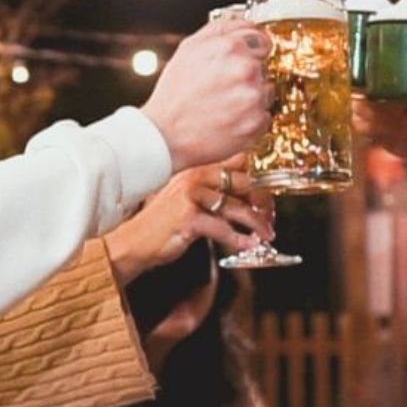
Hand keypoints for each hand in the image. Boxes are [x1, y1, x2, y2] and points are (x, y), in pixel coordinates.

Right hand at [104, 155, 270, 285]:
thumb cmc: (163, 223)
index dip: (260, 177)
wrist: (135, 242)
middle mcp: (195, 177)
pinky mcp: (189, 218)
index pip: (237, 162)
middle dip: (263, 201)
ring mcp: (191, 196)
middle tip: (271, 215)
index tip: (270, 194)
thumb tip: (250, 198)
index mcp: (197, 168)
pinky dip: (240, 239)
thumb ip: (213, 193)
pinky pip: (224, 229)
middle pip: (243, 182)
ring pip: (237, 207)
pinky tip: (249, 245)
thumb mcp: (188, 199)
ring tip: (266, 234)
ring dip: (257, 223)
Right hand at [141, 19, 272, 169]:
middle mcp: (245, 69)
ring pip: (265, 92)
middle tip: (223, 88)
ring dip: (250, 97)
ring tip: (224, 104)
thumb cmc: (174, 92)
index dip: (251, 51)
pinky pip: (264, 116)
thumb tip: (245, 23)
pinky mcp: (255, 123)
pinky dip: (250, 119)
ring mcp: (253, 97)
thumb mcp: (189, 48)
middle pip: (263, 67)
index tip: (244, 60)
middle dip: (248, 75)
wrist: (166, 134)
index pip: (262, 40)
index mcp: (231, 47)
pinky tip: (229, 119)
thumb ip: (221, 29)